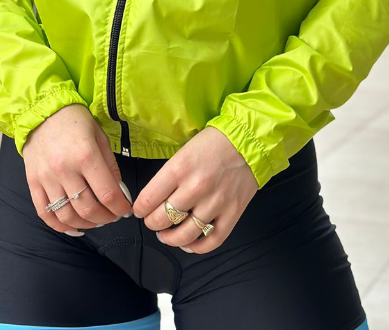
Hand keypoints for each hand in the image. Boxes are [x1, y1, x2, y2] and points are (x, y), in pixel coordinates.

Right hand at [22, 103, 133, 234]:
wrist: (42, 111)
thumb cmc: (75, 121)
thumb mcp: (100, 136)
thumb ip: (110, 166)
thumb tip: (119, 192)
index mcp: (86, 155)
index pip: (107, 194)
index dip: (120, 207)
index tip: (126, 209)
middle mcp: (65, 170)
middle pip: (88, 209)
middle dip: (105, 218)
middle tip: (113, 216)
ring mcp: (47, 179)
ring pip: (67, 216)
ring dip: (86, 224)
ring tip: (96, 220)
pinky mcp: (33, 183)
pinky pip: (45, 214)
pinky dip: (60, 227)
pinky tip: (74, 227)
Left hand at [131, 127, 257, 253]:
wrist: (248, 140)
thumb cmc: (214, 142)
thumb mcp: (184, 150)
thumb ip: (170, 174)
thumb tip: (154, 197)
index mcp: (180, 168)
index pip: (149, 199)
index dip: (140, 208)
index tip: (140, 210)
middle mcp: (196, 187)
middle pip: (163, 219)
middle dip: (152, 223)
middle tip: (152, 220)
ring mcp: (215, 202)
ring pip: (185, 234)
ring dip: (170, 238)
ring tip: (166, 235)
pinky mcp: (232, 213)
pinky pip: (212, 240)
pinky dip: (197, 247)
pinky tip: (189, 243)